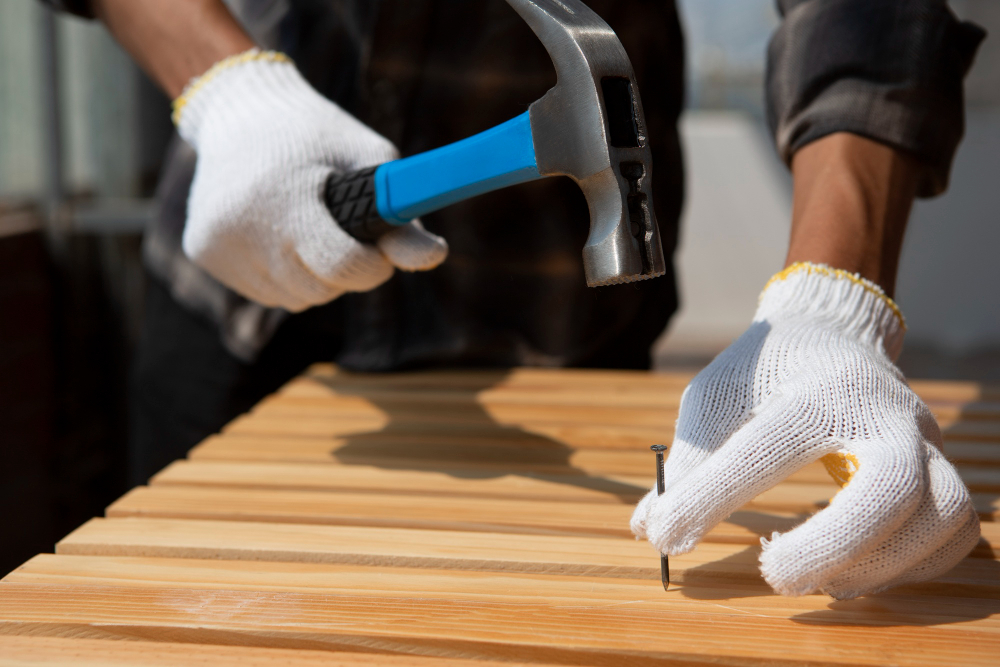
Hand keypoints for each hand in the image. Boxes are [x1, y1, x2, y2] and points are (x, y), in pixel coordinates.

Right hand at [174, 50, 446, 310]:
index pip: (342, 266)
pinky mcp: (202, 253)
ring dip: (314, 277)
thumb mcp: (368, 161)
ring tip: (311, 229)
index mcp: (287, 198)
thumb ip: (401, 215)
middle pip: (320, 289)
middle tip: (346, 233)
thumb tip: (436, 258)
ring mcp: (218, 244)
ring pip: (294, 298)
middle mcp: (244, 227)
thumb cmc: (317, 135)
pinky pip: (264, 291)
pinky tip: (280, 236)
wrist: (239, 109)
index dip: (372, 267)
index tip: (379, 252)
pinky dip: (283, 275)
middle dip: (345, 271)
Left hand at [631, 263, 978, 597]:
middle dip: (831, 544)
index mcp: (819, 387)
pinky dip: (912, 568)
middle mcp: (883, 412)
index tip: (667, 536)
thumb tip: (650, 527)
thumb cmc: (767, 369)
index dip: (711, 499)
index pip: (768, 448)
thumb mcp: (715, 395)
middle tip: (773, 573)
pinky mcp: (941, 468)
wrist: (833, 332)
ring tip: (818, 582)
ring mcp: (923, 441)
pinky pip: (955, 533)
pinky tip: (855, 574)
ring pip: (941, 514)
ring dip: (879, 565)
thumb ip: (688, 459)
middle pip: (891, 486)